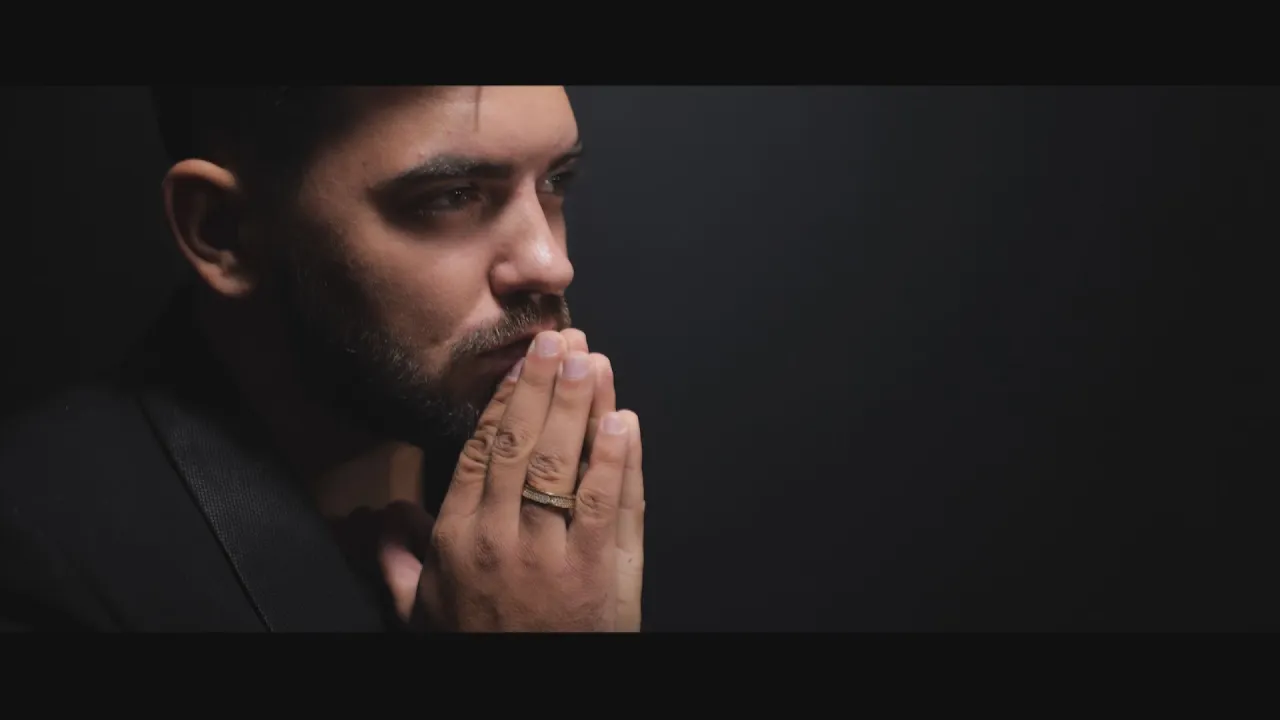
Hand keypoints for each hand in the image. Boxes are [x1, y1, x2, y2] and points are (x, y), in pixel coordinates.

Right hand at [376, 329, 643, 630]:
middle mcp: (504, 537)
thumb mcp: (421, 615)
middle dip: (546, 385)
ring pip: (568, 463)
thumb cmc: (480, 651)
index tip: (521, 362)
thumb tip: (379, 516)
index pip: (484, 450)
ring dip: (584, 407)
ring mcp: (555, 553)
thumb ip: (397, 562)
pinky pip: (609, 503)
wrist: (533, 700)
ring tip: (594, 362)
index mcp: (460, 538)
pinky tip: (625, 421)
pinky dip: (619, 459)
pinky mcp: (601, 571)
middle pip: (527, 444)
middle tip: (564, 340)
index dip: (506, 400)